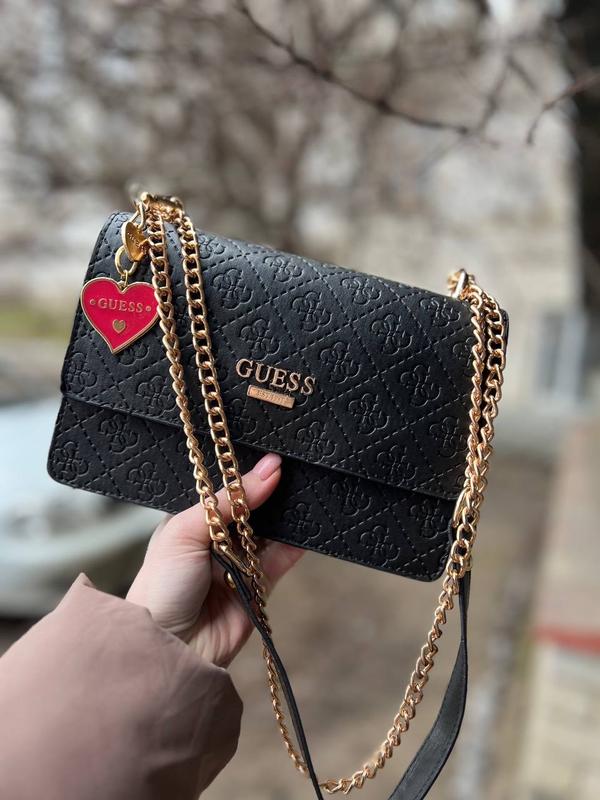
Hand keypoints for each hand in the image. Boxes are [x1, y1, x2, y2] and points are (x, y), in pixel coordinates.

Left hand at [127, 453, 302, 666]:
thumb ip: (228, 502)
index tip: (274, 454)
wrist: (169, 648)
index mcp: (192, 520)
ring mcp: (239, 561)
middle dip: (272, 490)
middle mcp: (217, 538)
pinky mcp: (260, 585)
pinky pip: (284, 557)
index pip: (225, 489)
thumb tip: (269, 469)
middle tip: (296, 466)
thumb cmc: (162, 586)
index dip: (247, 473)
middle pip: (252, 507)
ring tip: (307, 487)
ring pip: (271, 530)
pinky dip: (298, 543)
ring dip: (287, 513)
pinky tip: (311, 522)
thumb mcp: (186, 531)